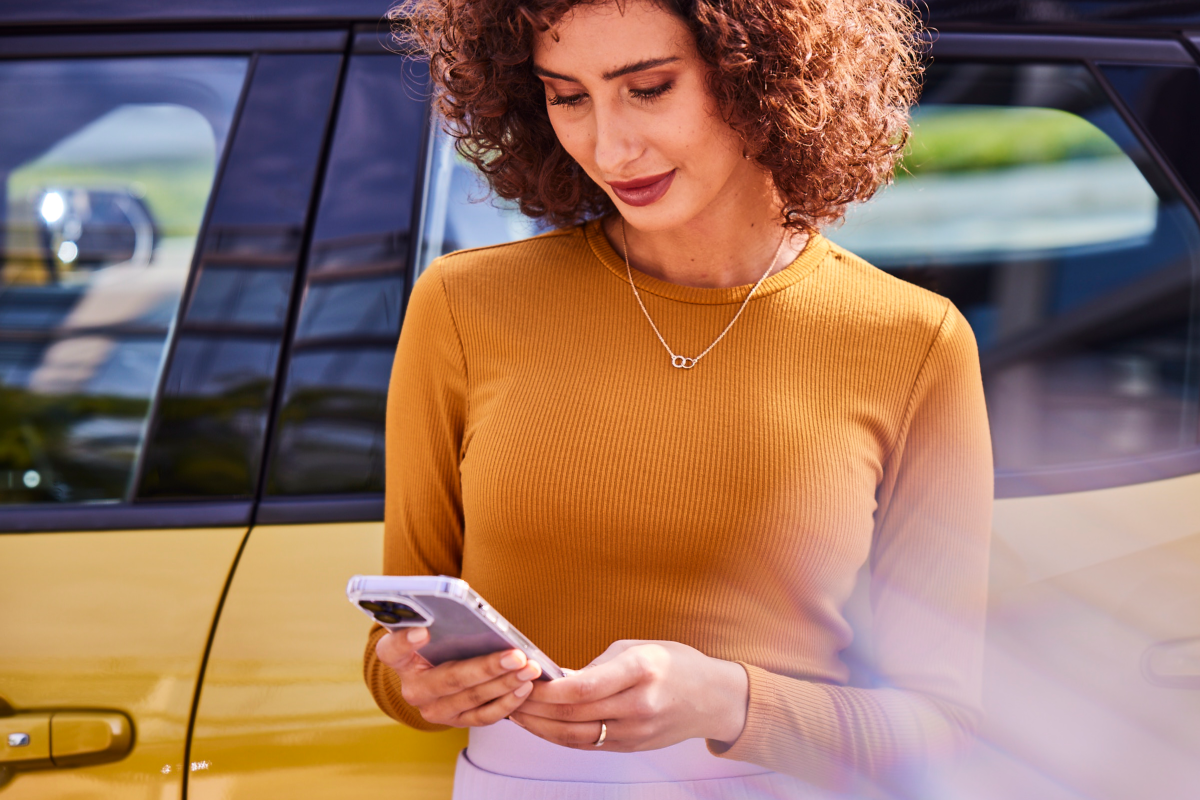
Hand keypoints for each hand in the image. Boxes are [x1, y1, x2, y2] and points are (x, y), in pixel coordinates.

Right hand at [375, 627, 542, 726]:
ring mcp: (433, 709)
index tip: (423, 631)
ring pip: (471, 698)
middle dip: (487, 667)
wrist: (440, 670)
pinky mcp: (454, 722)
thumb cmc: (442, 640)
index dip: (405, 642)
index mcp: (399, 658)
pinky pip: (482, 717)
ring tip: (529, 669)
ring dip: (505, 683)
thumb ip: (444, 618)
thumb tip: (470, 610)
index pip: (391, 650)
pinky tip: (524, 687)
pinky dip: (506, 703)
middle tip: (515, 655)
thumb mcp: (437, 627)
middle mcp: (413, 688)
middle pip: (448, 679)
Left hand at [510, 640, 747, 750]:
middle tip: (509, 693)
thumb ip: (598, 665)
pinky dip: (559, 735)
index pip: (583, 687)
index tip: (525, 679)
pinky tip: (541, 725)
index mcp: (641, 670)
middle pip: (573, 713)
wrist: (714, 698)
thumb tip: (557, 677)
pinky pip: (587, 744)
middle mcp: (638, 705)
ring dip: (540, 726)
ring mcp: (636, 732)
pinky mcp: (632, 746)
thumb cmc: (676, 664)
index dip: (548, 688)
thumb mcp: (639, 648)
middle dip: (534, 706)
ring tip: (516, 712)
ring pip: (575, 735)